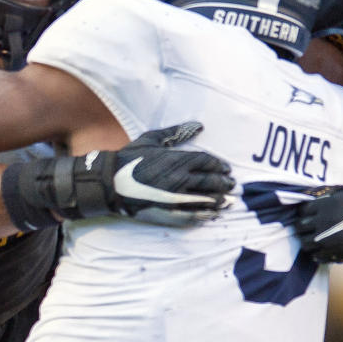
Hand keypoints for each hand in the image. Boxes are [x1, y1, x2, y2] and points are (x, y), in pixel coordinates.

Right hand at [100, 121, 234, 223]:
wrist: (110, 182)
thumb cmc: (130, 157)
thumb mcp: (152, 139)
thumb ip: (176, 132)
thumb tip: (199, 125)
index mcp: (177, 159)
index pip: (207, 162)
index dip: (219, 165)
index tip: (226, 168)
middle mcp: (180, 179)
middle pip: (210, 181)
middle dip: (224, 183)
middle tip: (232, 184)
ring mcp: (175, 198)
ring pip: (206, 199)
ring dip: (220, 200)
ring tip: (228, 201)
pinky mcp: (169, 212)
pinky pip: (194, 215)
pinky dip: (206, 215)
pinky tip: (213, 215)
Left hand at [296, 186, 342, 261]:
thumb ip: (328, 191)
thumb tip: (312, 193)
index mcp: (326, 206)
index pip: (303, 210)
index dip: (304, 212)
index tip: (308, 214)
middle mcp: (323, 222)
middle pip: (301, 226)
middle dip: (303, 226)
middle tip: (308, 227)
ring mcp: (326, 240)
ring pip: (305, 242)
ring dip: (307, 240)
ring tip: (314, 239)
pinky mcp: (332, 254)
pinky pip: (315, 255)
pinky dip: (316, 253)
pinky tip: (321, 249)